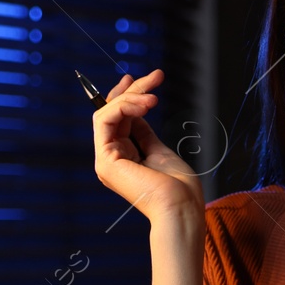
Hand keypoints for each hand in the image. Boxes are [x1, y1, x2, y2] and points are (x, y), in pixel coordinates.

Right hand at [92, 69, 204, 225]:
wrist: (181, 208)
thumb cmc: (178, 187)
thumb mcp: (159, 151)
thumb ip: (144, 133)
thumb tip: (138, 113)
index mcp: (124, 158)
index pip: (118, 120)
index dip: (127, 96)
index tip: (145, 79)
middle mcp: (111, 158)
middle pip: (113, 113)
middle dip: (133, 90)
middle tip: (156, 77)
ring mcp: (105, 160)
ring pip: (107, 113)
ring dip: (131, 98)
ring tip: (153, 98)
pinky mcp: (105, 160)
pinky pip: (103, 120)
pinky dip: (122, 107)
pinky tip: (144, 106)